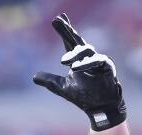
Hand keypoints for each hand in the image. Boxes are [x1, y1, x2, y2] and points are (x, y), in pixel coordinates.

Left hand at [32, 13, 125, 130]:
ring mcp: (98, 61)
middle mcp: (88, 57)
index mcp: (78, 59)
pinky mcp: (107, 67)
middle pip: (77, 40)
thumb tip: (34, 77)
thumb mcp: (62, 88)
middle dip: (67, 30)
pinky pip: (98, 61)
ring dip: (75, 55)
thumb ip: (49, 81)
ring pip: (86, 51)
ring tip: (62, 61)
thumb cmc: (84, 96)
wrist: (99, 108)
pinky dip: (87, 64)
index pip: (69, 42)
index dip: (64, 30)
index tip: (57, 19)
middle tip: (58, 20)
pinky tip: (76, 67)